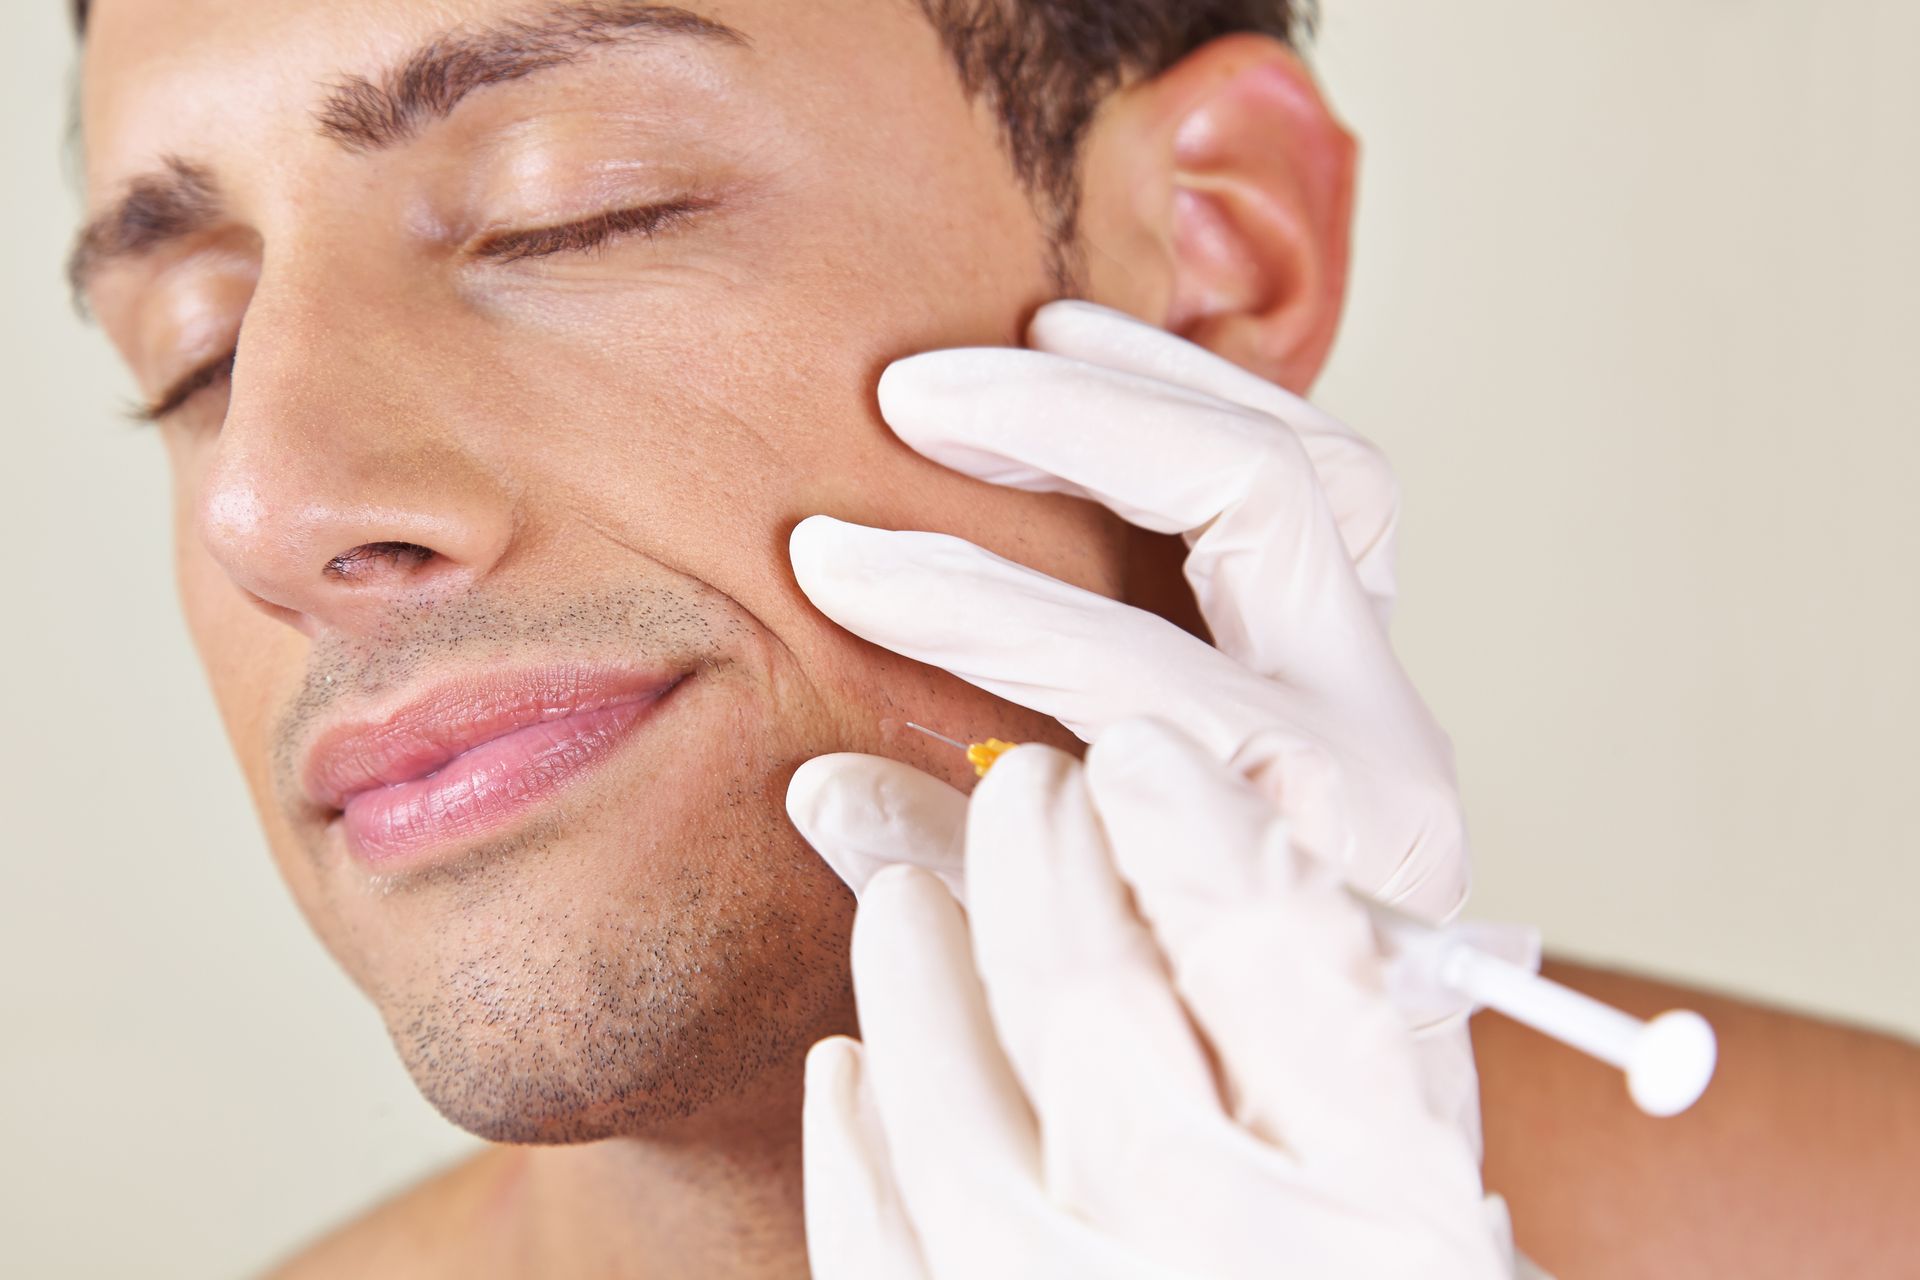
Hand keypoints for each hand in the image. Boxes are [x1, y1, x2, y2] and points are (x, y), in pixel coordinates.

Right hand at [787, 301, 1482, 1140]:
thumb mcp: (1053, 981)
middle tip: (911, 397)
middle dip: (1069, 427)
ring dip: (1152, 379)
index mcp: (1309, 840)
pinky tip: (1091, 366)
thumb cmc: (1191, 1040)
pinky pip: (1318, 478)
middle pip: (1256, 501)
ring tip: (1016, 336)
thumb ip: (953, 881)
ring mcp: (1383, 683)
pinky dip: (1204, 404)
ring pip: (1311, 462)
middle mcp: (1379, 743)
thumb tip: (820, 787)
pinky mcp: (1364, 647)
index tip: (829, 560)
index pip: (1133, 673)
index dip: (969, 607)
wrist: (1347, 1076)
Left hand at [802, 719, 1521, 1278]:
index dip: (1186, 817)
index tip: (1139, 756)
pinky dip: (857, 1134)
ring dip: (915, 967)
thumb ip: (1307, 992)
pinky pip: (879, 1242)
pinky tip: (857, 1062)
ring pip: (955, 1115)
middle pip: (1091, 998)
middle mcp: (1243, 1263)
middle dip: (1039, 856)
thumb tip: (1137, 789)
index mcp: (1390, 1193)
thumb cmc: (1355, 1272)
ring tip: (904, 898)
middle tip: (1029, 792)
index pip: (1268, 942)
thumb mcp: (1397, 1149)